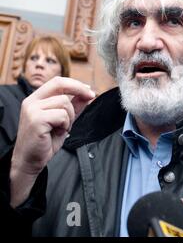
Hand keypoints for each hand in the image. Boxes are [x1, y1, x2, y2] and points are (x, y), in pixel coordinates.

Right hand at [10, 77, 94, 206]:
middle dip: (79, 89)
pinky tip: (58, 132)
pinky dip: (65, 124)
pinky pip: (62, 115)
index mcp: (36, 99)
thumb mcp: (63, 120)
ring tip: (62, 128)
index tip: (89, 90)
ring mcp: (32, 110)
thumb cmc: (45, 140)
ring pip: (64, 103)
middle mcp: (31, 101)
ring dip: (70, 117)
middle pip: (60, 84)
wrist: (30, 160)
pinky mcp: (36, 120)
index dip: (75, 83)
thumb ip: (74, 106)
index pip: (57, 82)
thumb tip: (88, 94)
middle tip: (92, 96)